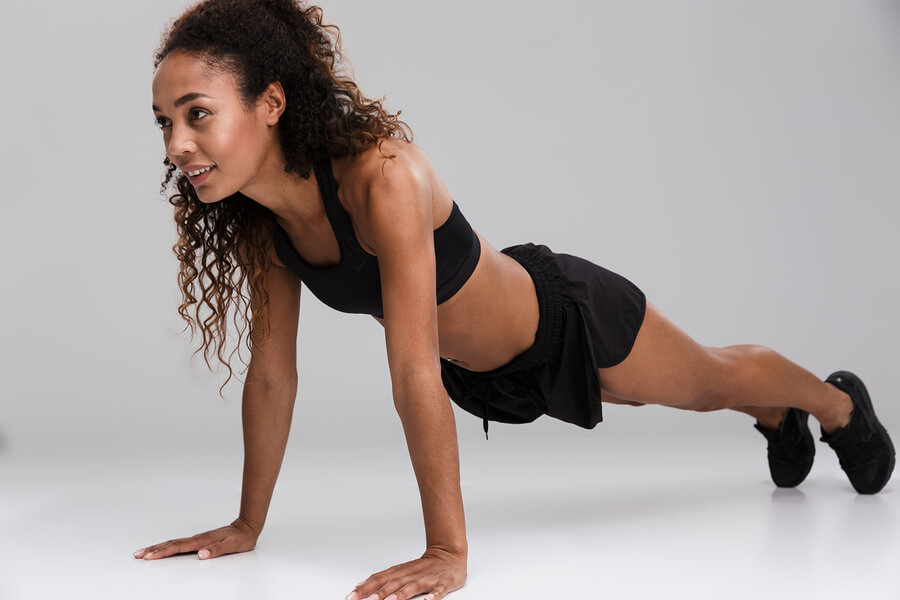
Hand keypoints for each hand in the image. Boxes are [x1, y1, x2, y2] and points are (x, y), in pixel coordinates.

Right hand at [132, 517, 258, 559]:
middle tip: (138, 555)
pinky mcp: (199, 540)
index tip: (150, 557)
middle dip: (154, 550)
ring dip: (158, 547)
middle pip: (171, 544)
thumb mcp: (232, 546)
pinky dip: (168, 546)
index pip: (179, 547)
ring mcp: (197, 539)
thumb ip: (217, 550)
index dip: (163, 552)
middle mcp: (197, 539)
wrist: (247, 527)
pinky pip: (179, 544)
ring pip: (173, 543)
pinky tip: (163, 549)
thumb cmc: (241, 538)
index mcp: (202, 541)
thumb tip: (201, 554)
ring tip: (144, 552)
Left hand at [347, 546, 466, 599]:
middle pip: (393, 583)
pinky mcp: (443, 583)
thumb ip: (382, 578)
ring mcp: (427, 579)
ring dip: (402, 594)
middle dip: (380, 593)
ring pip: (413, 586)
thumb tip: (359, 585)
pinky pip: (439, 590)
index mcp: (400, 572)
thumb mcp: (400, 570)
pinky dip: (434, 596)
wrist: (449, 554)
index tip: (351, 597)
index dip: (365, 588)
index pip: (379, 579)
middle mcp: (412, 575)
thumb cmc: (423, 567)